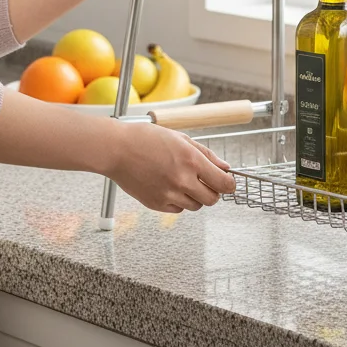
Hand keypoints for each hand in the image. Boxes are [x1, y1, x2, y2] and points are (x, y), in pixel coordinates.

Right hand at [107, 123, 234, 212]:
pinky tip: (168, 186)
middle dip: (213, 191)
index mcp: (191, 159)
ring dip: (195, 196)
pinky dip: (178, 200)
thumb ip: (205, 154)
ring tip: (182, 181)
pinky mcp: (157, 204)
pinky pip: (178, 209)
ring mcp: (169, 194)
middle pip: (213, 199)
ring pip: (196, 206)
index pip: (224, 183)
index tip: (228, 182)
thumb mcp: (179, 138)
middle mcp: (182, 179)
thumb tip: (224, 167)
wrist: (116, 149)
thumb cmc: (144, 138)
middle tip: (205, 181)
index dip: (229, 184)